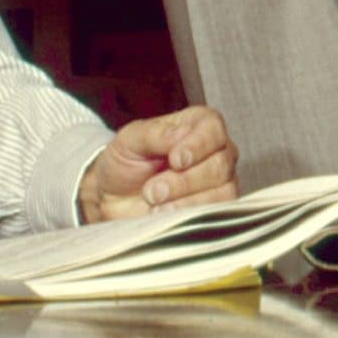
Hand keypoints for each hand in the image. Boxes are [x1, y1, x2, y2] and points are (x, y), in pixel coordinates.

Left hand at [78, 107, 239, 220]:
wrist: (115, 198)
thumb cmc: (126, 162)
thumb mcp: (130, 140)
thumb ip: (156, 134)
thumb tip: (180, 134)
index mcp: (196, 123)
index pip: (212, 127)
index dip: (198, 144)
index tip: (175, 160)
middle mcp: (215, 150)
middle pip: (219, 164)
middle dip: (184, 180)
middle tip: (153, 189)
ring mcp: (220, 182)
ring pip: (222, 191)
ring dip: (185, 200)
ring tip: (155, 202)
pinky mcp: (217, 208)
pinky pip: (217, 213)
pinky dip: (190, 214)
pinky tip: (166, 214)